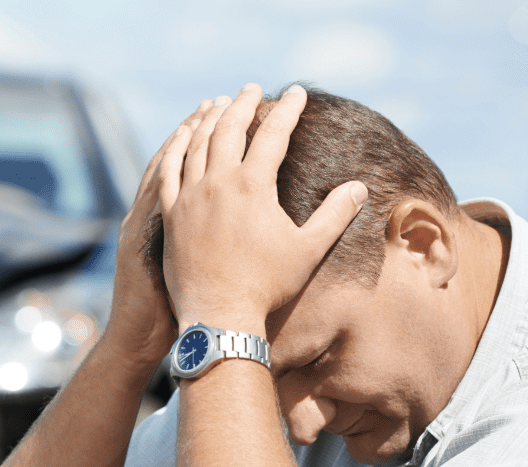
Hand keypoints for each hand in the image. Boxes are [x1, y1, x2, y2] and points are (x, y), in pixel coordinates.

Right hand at [103, 99, 220, 369]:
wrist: (137, 340)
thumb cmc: (165, 315)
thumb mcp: (180, 271)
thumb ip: (199, 243)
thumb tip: (233, 227)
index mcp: (161, 221)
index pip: (184, 170)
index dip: (201, 141)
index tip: (223, 113)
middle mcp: (151, 217)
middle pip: (177, 160)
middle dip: (199, 127)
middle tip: (221, 98)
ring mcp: (144, 226)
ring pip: (164, 170)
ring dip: (185, 138)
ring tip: (207, 110)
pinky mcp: (142, 240)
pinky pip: (154, 195)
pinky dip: (167, 169)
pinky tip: (183, 148)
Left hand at [157, 84, 367, 336]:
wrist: (219, 316)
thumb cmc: (267, 286)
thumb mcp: (309, 250)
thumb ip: (335, 215)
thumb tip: (359, 187)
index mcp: (252, 186)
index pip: (273, 133)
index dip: (287, 109)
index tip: (296, 93)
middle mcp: (217, 183)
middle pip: (229, 128)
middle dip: (243, 103)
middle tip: (253, 89)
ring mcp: (188, 198)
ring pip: (196, 143)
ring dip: (208, 118)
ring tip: (218, 103)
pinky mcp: (170, 214)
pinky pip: (168, 170)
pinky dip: (176, 147)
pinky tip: (182, 135)